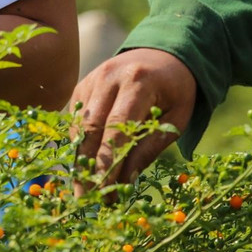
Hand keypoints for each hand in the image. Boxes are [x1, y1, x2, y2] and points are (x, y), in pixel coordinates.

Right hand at [69, 47, 196, 191]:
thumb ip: (151, 146)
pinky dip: (78, 144)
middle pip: (91, 127)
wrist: (161, 52)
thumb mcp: (176, 117)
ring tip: (82, 188)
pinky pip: (75, 118)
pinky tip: (82, 166)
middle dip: (87, 166)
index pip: (117, 128)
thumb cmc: (175, 89)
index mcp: (138, 82)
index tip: (105, 191)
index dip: (108, 162)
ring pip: (78, 124)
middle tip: (85, 198)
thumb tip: (126, 180)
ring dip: (79, 158)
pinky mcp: (81, 85)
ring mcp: (91, 79)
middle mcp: (108, 77)